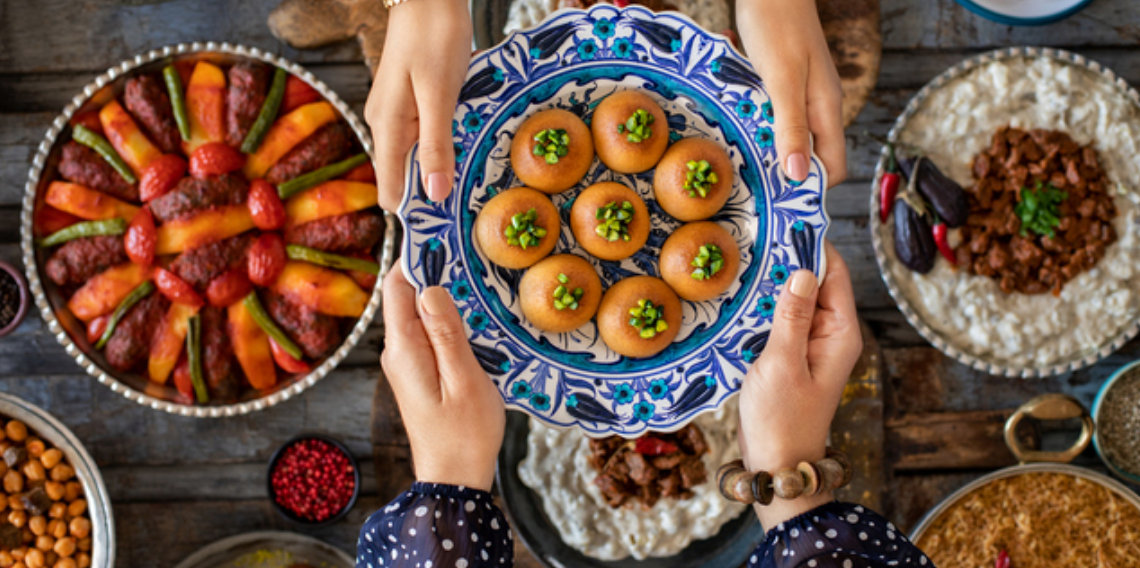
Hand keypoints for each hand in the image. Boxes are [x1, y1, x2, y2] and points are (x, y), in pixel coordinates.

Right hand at [365, 0, 471, 210]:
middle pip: (403, 178)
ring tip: (472, 176)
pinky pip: (422, 138)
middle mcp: (385, 125)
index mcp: (388, 127)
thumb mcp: (440, 94)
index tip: (447, 225)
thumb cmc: (435, 37)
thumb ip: (436, 145)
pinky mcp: (408, 103)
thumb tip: (434, 194)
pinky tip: (464, 144)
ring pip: (415, 158)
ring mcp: (394, 114)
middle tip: (470, 202)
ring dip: (441, 169)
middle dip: (432, 193)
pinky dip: (442, 146)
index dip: (416, 212)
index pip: (390, 191)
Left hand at [381, 265, 505, 490]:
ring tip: (474, 271)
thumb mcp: (464, 380)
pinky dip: (447, 318)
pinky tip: (472, 314)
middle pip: (407, 295)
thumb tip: (430, 286)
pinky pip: (428, 332)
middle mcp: (397, 351)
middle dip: (433, 269)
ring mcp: (406, 362)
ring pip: (419, 313)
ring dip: (442, 294)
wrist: (454, 480)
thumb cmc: (464, 435)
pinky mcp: (419, 371)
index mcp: (404, 349)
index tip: (440, 229)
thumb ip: (447, 332)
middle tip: (465, 244)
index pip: (398, 286)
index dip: (415, 254)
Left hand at [737, 0, 845, 185]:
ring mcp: (799, 94)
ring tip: (734, 153)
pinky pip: (768, 114)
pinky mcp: (779, 84)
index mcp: (826, 109)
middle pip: (805, 155)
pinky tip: (731, 117)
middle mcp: (817, 106)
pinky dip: (751, 119)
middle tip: (746, 182)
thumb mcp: (783, 81)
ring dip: (761, 144)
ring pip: (784, 136)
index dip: (809, 186)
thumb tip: (798, 175)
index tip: (777, 200)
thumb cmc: (778, 26)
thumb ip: (791, 127)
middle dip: (779, 169)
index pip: (831, 166)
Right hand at [738, 242, 861, 527]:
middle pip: (814, 281)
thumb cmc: (782, 420)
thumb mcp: (782, 364)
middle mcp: (831, 334)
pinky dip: (762, 305)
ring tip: (742, 255)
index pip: (833, 272)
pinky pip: (780, 318)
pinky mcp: (789, 354)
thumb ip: (792, 316)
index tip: (785, 218)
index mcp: (839, 333)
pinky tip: (739, 293)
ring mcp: (810, 344)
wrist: (776, 465)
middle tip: (754, 231)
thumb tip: (803, 269)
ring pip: (794, 298)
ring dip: (771, 282)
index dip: (812, 244)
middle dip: (788, 258)